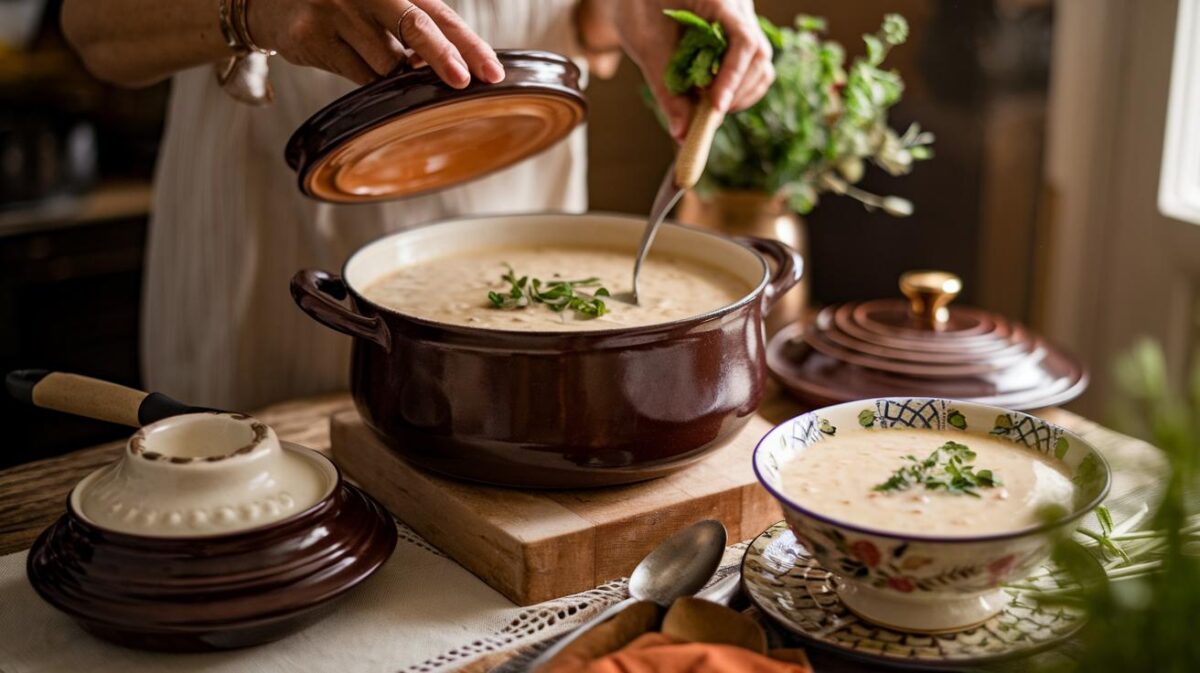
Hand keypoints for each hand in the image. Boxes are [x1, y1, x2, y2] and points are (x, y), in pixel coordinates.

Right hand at [248, 0, 504, 86]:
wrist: (271, 1)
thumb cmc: (341, 6)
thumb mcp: (380, 4)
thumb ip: (415, 26)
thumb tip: (458, 64)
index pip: (439, 12)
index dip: (468, 43)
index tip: (490, 70)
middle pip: (415, 26)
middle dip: (443, 57)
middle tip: (462, 82)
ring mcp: (334, 12)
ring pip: (384, 64)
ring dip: (394, 75)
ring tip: (379, 58)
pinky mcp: (310, 37)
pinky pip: (356, 76)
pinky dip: (366, 80)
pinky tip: (352, 61)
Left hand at [610, 0, 773, 139]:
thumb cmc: (638, 7)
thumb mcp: (646, 46)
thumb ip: (666, 89)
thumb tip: (682, 133)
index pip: (743, 40)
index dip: (733, 77)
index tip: (716, 107)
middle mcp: (740, 7)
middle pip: (758, 55)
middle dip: (736, 92)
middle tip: (708, 115)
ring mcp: (744, 20)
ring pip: (761, 64)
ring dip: (739, 94)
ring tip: (709, 108)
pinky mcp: (740, 35)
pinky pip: (752, 66)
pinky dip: (736, 88)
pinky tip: (714, 99)